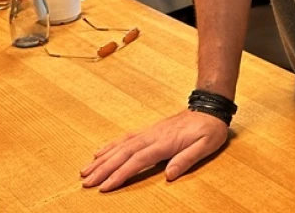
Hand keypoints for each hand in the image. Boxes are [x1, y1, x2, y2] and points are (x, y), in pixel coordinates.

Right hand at [80, 109, 228, 191]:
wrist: (209, 107)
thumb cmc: (209, 129)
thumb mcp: (206, 146)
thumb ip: (187, 159)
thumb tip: (169, 175)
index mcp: (165, 143)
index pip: (138, 160)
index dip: (120, 174)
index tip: (104, 186)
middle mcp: (152, 136)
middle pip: (123, 154)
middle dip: (103, 169)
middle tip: (85, 182)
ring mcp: (149, 132)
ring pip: (120, 146)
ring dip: (102, 159)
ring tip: (85, 171)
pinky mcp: (148, 130)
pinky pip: (125, 138)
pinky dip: (110, 145)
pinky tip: (99, 153)